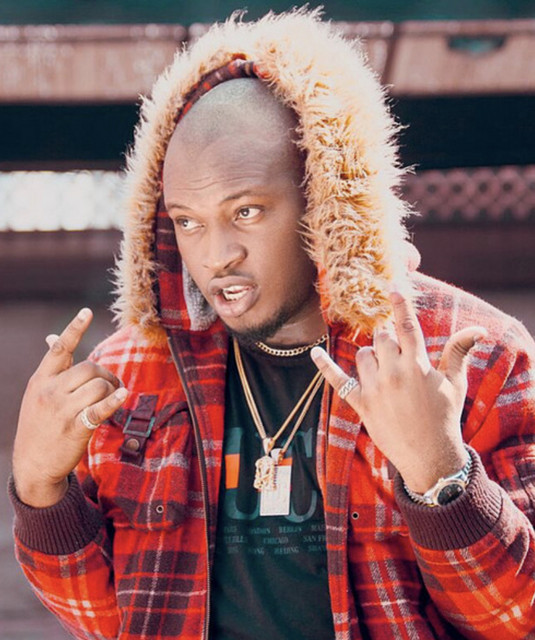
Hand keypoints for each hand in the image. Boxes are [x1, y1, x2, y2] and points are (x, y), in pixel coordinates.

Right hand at [12, 308, 127, 506]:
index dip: (74, 329)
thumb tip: (53, 338)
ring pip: (98, 386)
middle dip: (106, 373)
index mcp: (40, 380)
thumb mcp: (38, 394)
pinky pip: (99, 408)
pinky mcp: (75, 428)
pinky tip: (123, 394)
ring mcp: (61, 410)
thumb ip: (53, 370)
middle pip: (89, 368)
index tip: (87, 312)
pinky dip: (114, 400)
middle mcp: (49, 392)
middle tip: (112, 384)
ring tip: (113, 397)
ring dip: (112, 389)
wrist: (32, 465)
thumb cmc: (40, 425)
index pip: (59, 350)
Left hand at [311, 290, 485, 492]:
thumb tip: (478, 330)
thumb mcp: (455, 384)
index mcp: (418, 365)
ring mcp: (375, 388)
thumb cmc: (445, 417)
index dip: (400, 305)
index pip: (407, 327)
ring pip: (363, 354)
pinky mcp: (361, 403)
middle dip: (388, 341)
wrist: (430, 456)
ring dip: (371, 356)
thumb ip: (458, 353)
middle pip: (381, 338)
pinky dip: (324, 365)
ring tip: (385, 373)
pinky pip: (338, 380)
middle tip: (397, 357)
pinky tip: (314, 352)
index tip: (392, 287)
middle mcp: (394, 373)